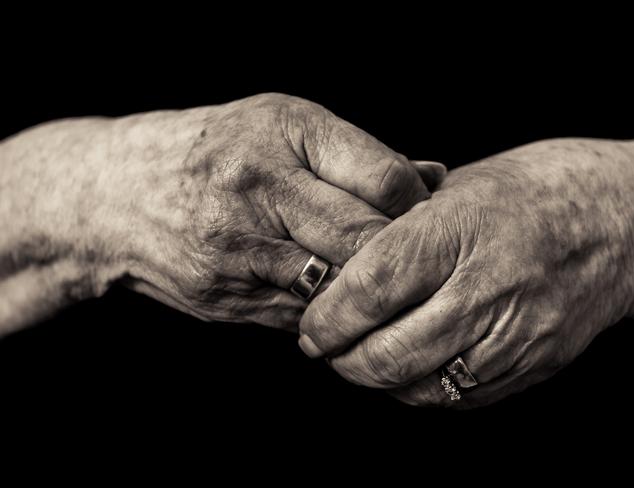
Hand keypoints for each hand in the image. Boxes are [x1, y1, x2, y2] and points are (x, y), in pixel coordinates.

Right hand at [0, 93, 443, 331]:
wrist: (114, 194)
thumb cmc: (211, 149)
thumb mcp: (279, 125)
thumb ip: (357, 154)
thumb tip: (434, 176)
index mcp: (282, 133)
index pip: (385, 181)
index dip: (416, 205)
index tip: (419, 214)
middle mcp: (260, 190)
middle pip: (365, 241)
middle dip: (397, 254)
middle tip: (410, 257)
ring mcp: (240, 251)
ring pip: (337, 288)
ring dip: (363, 288)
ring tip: (372, 279)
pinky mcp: (225, 297)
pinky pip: (301, 314)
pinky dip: (326, 308)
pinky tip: (326, 293)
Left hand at [299, 138, 633, 406]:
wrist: (616, 221)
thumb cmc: (527, 193)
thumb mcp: (454, 188)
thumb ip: (395, 230)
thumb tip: (335, 269)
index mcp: (456, 229)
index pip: (370, 288)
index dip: (327, 317)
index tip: (310, 326)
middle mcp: (486, 286)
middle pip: (388, 352)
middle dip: (341, 360)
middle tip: (325, 347)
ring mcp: (514, 333)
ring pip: (419, 386)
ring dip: (375, 379)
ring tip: (360, 357)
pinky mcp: (532, 365)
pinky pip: (458, 397)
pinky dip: (419, 390)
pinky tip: (408, 366)